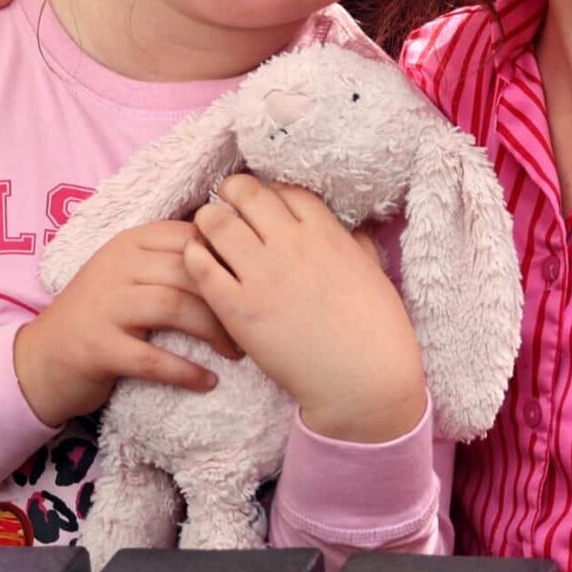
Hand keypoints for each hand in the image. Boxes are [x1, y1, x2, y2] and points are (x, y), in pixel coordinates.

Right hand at [13, 221, 241, 427]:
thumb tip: (235, 254)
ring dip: (213, 331)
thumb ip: (170, 260)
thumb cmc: (102, 314)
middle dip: (228, 297)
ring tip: (236, 351)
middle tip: (253, 323)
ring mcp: (105, 306)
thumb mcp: (130, 274)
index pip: (190, 235)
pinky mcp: (98, 348)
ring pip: (174, 308)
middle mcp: (117, 266)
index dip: (227, 256)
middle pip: (188, 270)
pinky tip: (208, 381)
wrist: (42, 358)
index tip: (254, 281)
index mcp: (130, 241)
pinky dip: (185, 371)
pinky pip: (152, 358)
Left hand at [186, 176, 426, 442]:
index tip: (263, 210)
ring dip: (208, 223)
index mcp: (324, 232)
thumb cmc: (377, 330)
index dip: (269, 194)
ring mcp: (262, 274)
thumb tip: (354, 230)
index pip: (283, 189)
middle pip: (244, 192)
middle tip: (228, 211)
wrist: (362, 381)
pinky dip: (194, 257)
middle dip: (231, 195)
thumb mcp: (374, 272)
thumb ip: (357, 244)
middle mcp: (290, 244)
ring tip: (209, 238)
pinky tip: (200, 264)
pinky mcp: (238, 308)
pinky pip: (200, 266)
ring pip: (214, 221)